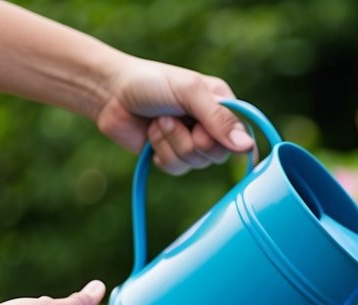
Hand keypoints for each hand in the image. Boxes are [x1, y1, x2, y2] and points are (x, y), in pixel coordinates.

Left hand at [95, 57, 254, 173]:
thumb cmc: (151, 82)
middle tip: (175, 118)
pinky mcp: (172, 157)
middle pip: (219, 154)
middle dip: (192, 139)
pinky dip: (162, 151)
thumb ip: (219, 118)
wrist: (110, 93)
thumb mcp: (189, 92)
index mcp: (223, 106)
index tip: (204, 129)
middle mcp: (211, 127)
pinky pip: (177, 168)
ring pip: (196, 162)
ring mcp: (191, 143)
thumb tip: (247, 147)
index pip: (242, 135)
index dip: (227, 139)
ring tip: (159, 120)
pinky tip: (152, 134)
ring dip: (172, 141)